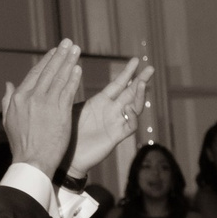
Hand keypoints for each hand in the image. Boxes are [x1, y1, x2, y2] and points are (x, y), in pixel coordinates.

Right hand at [2, 40, 82, 179]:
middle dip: (60, 55)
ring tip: (76, 50)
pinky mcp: (60, 112)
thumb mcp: (8, 119)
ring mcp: (46, 103)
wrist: (32, 160)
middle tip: (68, 42)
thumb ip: (7, 99)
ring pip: (59, 78)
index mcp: (19, 97)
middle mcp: (32, 97)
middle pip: (48, 71)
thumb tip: (8, 83)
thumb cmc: (21, 144)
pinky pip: (68, 91)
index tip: (55, 52)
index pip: (35, 74)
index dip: (47, 61)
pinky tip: (78, 69)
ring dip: (69, 62)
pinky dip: (73, 79)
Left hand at [71, 54, 152, 174]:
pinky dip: (132, 117)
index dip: (127, 73)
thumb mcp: (69, 106)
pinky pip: (130, 125)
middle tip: (150, 68)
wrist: (67, 157)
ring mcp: (115, 123)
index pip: (118, 84)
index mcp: (101, 102)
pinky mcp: (115, 137)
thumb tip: (68, 71)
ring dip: (139, 95)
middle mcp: (111, 111)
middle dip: (140, 81)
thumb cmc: (66, 132)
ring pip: (134, 107)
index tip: (135, 60)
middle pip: (131, 93)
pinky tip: (130, 108)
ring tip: (141, 83)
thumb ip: (72, 91)